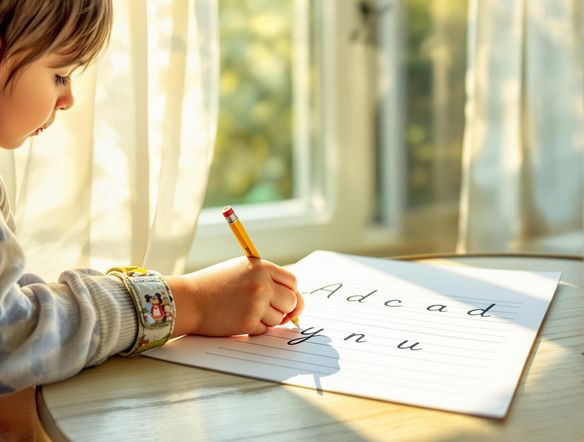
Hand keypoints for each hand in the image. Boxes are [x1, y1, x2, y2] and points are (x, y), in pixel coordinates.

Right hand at [166, 257, 303, 337]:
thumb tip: (292, 296)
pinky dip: (255, 328)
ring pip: (279, 318)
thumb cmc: (213, 285)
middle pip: (292, 301)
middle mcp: (262, 284)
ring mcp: (256, 304)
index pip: (292, 281)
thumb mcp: (241, 269)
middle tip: (272, 311)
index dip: (291, 292)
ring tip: (246, 311)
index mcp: (262, 267)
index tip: (286, 298)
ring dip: (268, 319)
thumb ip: (265, 277)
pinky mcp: (249, 322)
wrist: (189, 299)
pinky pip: (264, 330)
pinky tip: (239, 319)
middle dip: (286, 309)